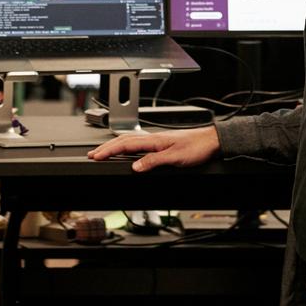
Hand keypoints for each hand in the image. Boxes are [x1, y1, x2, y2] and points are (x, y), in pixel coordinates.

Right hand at [86, 126, 219, 171]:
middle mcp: (153, 138)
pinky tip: (126, 151)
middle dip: (106, 147)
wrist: (212, 141)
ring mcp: (157, 140)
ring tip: (103, 152)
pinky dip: (126, 146)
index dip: (109, 150)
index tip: (96, 156)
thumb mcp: (175, 158)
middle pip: (124, 141)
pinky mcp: (162, 144)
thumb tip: (135, 167)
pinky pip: (138, 144)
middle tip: (92, 154)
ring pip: (130, 141)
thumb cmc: (198, 148)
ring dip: (115, 146)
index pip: (125, 145)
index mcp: (154, 140)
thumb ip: (154, 162)